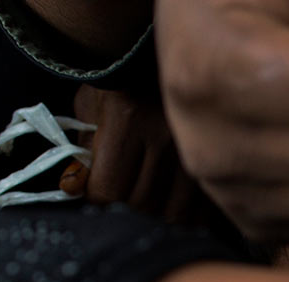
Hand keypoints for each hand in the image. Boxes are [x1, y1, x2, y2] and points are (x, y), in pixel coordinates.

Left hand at [63, 85, 202, 223]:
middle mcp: (164, 134)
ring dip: (157, 213)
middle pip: (141, 203)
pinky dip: (186, 214)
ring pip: (173, 211)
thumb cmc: (118, 83)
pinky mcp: (216, 158)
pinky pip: (202, 208)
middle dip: (125, 206)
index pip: (109, 188)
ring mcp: (194, 148)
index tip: (96, 190)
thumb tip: (72, 188)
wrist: (157, 59)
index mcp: (128, 117)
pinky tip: (175, 203)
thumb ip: (80, 151)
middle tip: (122, 192)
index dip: (97, 196)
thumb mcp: (89, 107)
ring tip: (147, 199)